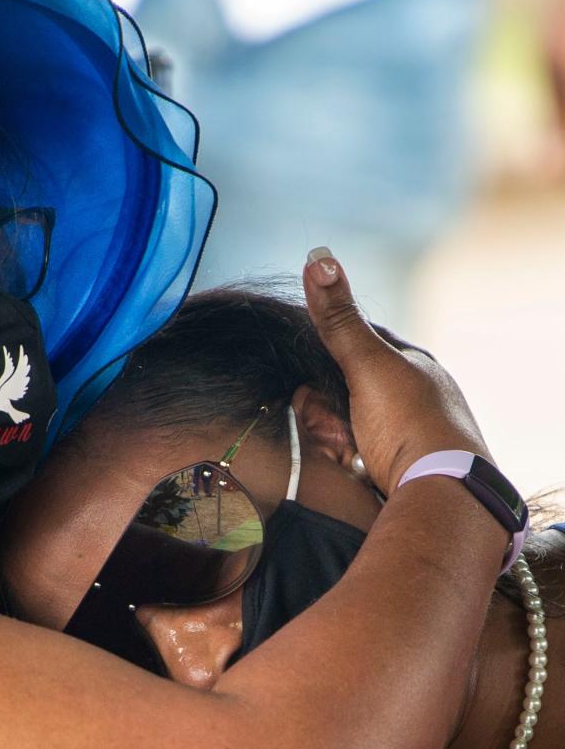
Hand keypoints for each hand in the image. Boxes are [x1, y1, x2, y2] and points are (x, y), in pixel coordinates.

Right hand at [303, 249, 491, 495]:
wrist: (438, 491)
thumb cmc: (409, 422)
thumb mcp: (369, 364)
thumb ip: (339, 319)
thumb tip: (318, 257)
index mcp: (414, 365)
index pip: (357, 344)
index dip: (326, 358)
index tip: (309, 377)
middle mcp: (413, 397)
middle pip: (342, 390)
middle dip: (327, 408)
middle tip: (336, 423)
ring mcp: (405, 434)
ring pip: (343, 425)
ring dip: (334, 436)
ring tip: (347, 449)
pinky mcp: (395, 467)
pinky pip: (352, 455)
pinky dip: (346, 459)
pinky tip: (353, 467)